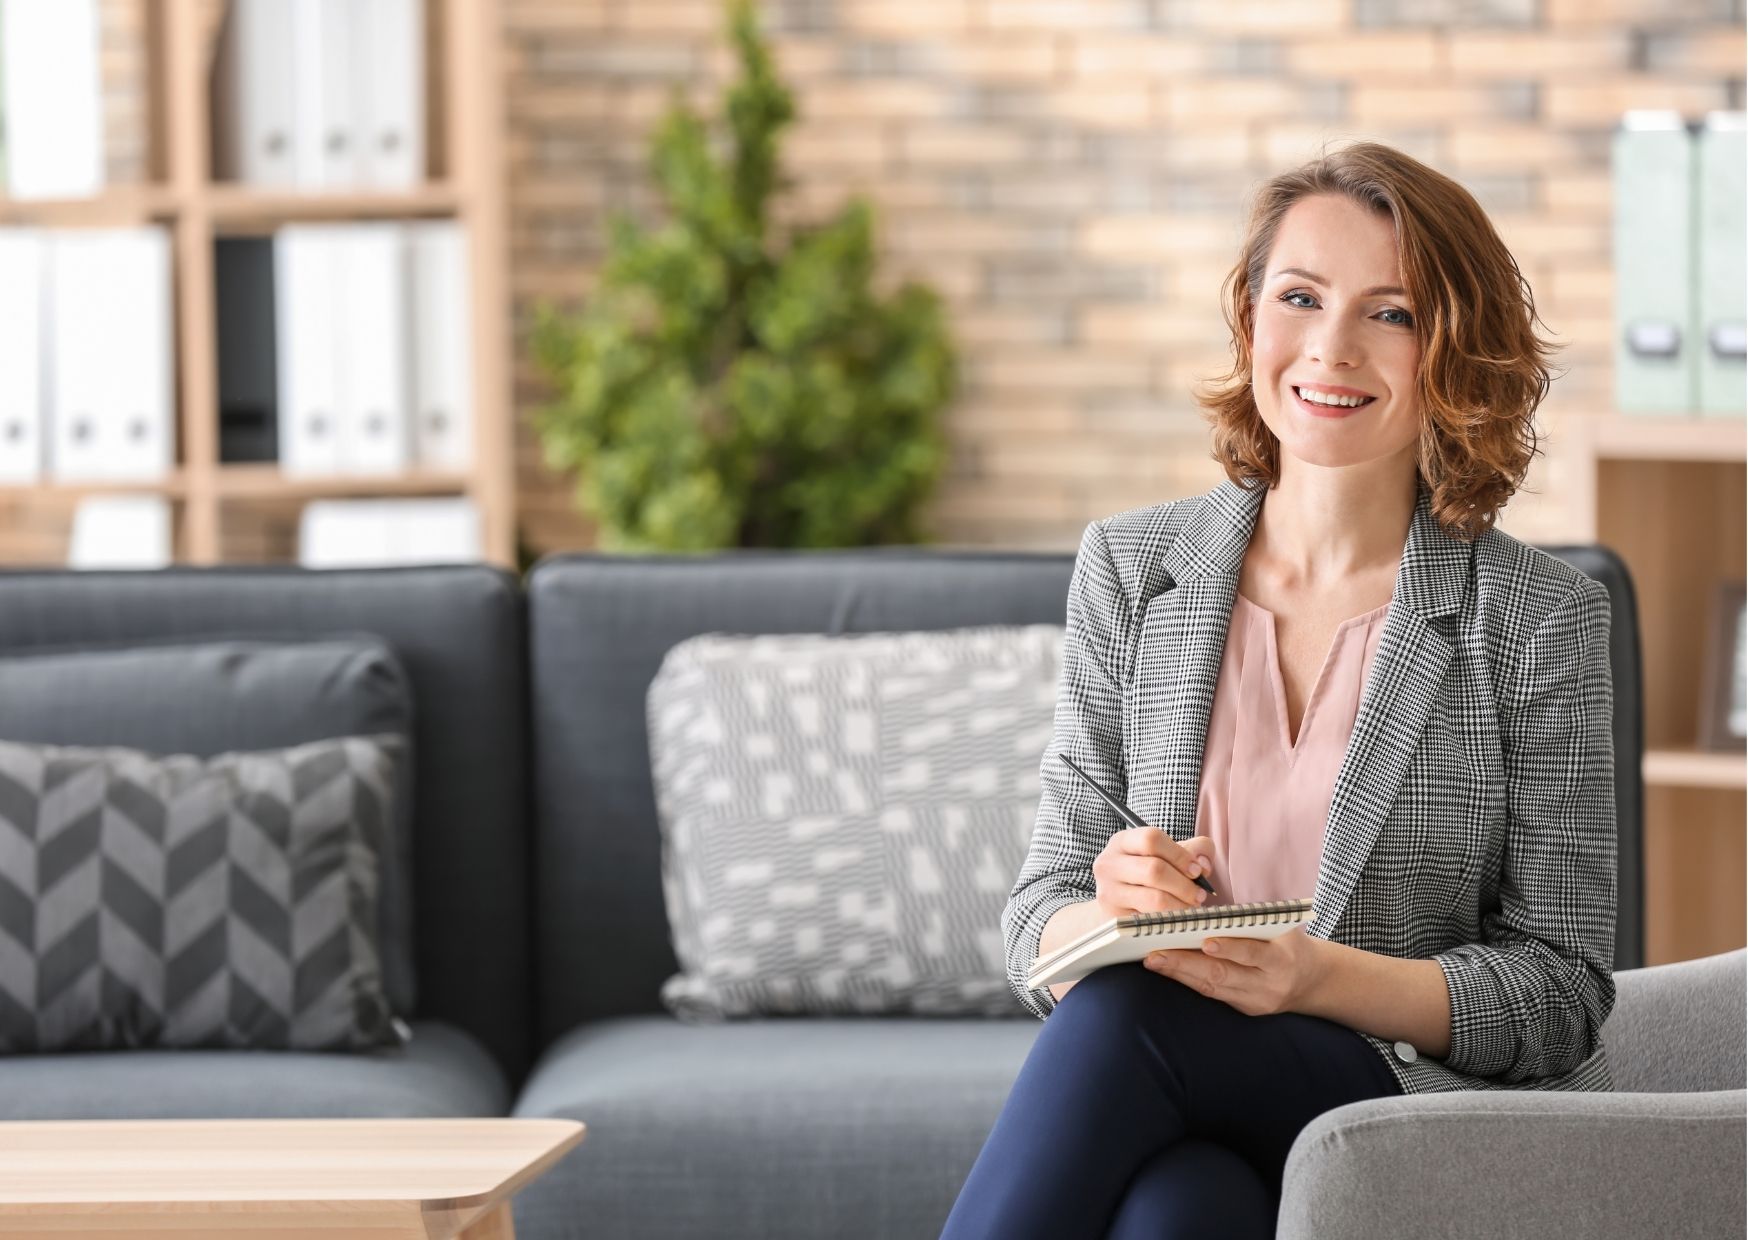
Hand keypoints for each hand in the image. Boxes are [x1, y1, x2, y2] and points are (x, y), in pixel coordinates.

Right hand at [1092, 827, 1215, 919]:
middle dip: (1184, 885)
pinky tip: (1176, 917)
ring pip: (1154, 899)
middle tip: (1199, 894)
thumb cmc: (1146, 873)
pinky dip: (1170, 920)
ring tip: (1191, 906)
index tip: (1197, 870)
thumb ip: (1194, 849)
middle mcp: (1109, 864)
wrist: (1116, 898)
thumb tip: (1203, 864)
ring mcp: (1109, 892)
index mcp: (1122, 841)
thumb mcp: (1165, 853)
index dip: (1180, 855)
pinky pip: (1150, 920)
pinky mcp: (1114, 917)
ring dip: (1181, 905)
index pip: (1151, 839)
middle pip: (1154, 870)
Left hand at [1144, 925, 1327, 1016]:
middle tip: (1156, 954)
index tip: (1204, 940)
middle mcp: (1269, 985)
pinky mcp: (1246, 1009)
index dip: (1230, 948)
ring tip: (1154, 961)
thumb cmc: (1287, 941)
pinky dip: (1189, 981)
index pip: (1253, 954)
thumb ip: (1249, 921)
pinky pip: (1213, 995)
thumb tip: (1204, 912)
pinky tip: (1169, 970)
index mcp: (1282, 959)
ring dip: (1180, 974)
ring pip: (1213, 988)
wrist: (1311, 979)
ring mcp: (1256, 1001)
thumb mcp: (1279, 926)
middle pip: (1223, 975)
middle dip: (1186, 964)